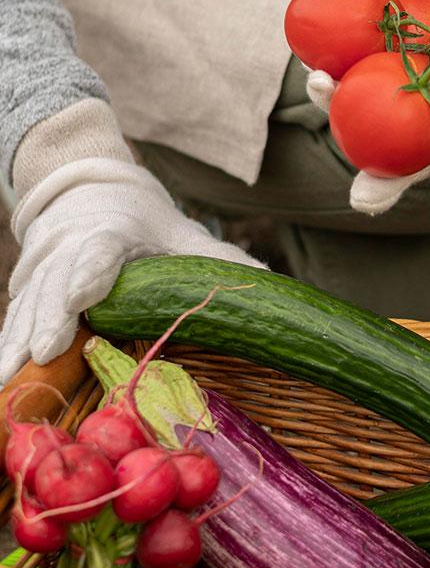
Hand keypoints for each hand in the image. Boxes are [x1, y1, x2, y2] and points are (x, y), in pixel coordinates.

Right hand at [0, 158, 264, 381]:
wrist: (86, 189)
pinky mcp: (28, 286)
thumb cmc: (143, 220)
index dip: (92, 273)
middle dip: (50, 318)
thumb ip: (218, 258)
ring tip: (8, 378)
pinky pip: (15, 316)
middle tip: (46, 351)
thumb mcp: (181, 233)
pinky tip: (1, 378)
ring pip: (28, 304)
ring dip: (17, 341)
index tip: (83, 297)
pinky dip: (6, 345)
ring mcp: (44, 268)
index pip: (102, 251)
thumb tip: (267, 276)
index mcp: (113, 231)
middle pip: (58, 284)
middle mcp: (71, 247)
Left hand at [306, 53, 429, 215]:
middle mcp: (422, 147)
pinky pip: (339, 91)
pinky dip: (326, 83)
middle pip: (404, 176)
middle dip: (382, 191)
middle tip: (366, 198)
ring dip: (340, 128)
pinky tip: (317, 71)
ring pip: (362, 136)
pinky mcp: (356, 88)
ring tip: (326, 104)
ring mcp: (385, 121)